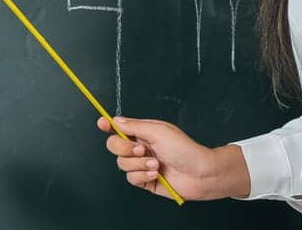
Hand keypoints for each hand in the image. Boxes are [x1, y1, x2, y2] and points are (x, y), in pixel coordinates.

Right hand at [96, 115, 249, 201]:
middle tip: (141, 149)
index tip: (102, 123)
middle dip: (125, 148)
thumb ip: (134, 126)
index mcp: (143, 132)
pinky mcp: (144, 181)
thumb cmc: (184, 149)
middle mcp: (140, 147)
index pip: (119, 127)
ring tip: (156, 164)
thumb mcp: (159, 131)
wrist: (199, 173)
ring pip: (122, 164)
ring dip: (138, 164)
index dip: (108, 125)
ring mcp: (141, 165)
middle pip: (114, 146)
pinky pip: (131, 179)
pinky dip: (142, 175)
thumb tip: (115, 120)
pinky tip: (156, 174)